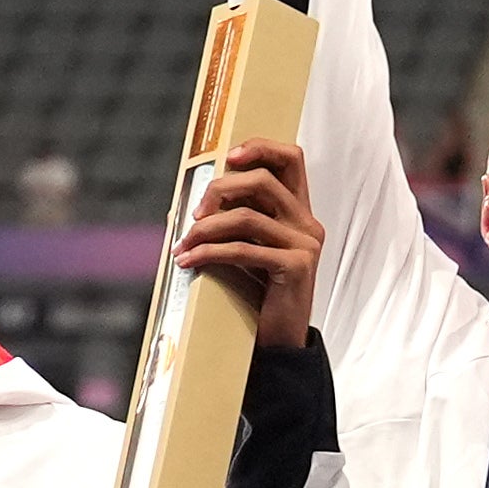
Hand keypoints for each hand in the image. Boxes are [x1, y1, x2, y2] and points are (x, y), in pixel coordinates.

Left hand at [170, 137, 324, 356]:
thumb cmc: (258, 293)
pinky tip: (189, 261)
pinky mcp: (297, 266)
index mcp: (299, 211)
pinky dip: (208, 253)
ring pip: (246, 216)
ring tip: (183, 244)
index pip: (291, 159)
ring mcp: (305, 245)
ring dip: (205, 229)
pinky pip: (243, 249)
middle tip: (194, 214)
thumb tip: (181, 209)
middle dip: (220, 190)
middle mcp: (307, 223)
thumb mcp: (244, 248)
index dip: (260, 147)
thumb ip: (229, 222)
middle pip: (263, 180)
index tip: (229, 156)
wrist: (278, 340)